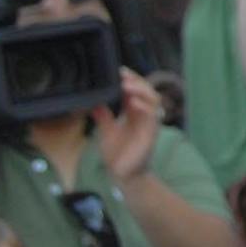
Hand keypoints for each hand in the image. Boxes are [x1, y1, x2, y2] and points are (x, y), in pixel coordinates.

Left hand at [91, 69, 163, 184]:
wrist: (123, 174)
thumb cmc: (117, 153)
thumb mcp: (106, 130)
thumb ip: (103, 115)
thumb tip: (92, 100)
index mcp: (134, 112)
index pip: (136, 90)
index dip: (131, 80)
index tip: (119, 71)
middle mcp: (144, 115)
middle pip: (147, 91)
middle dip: (137, 81)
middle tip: (123, 75)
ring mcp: (149, 123)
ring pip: (153, 100)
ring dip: (142, 91)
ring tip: (127, 85)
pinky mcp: (152, 133)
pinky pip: (153, 116)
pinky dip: (144, 107)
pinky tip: (134, 103)